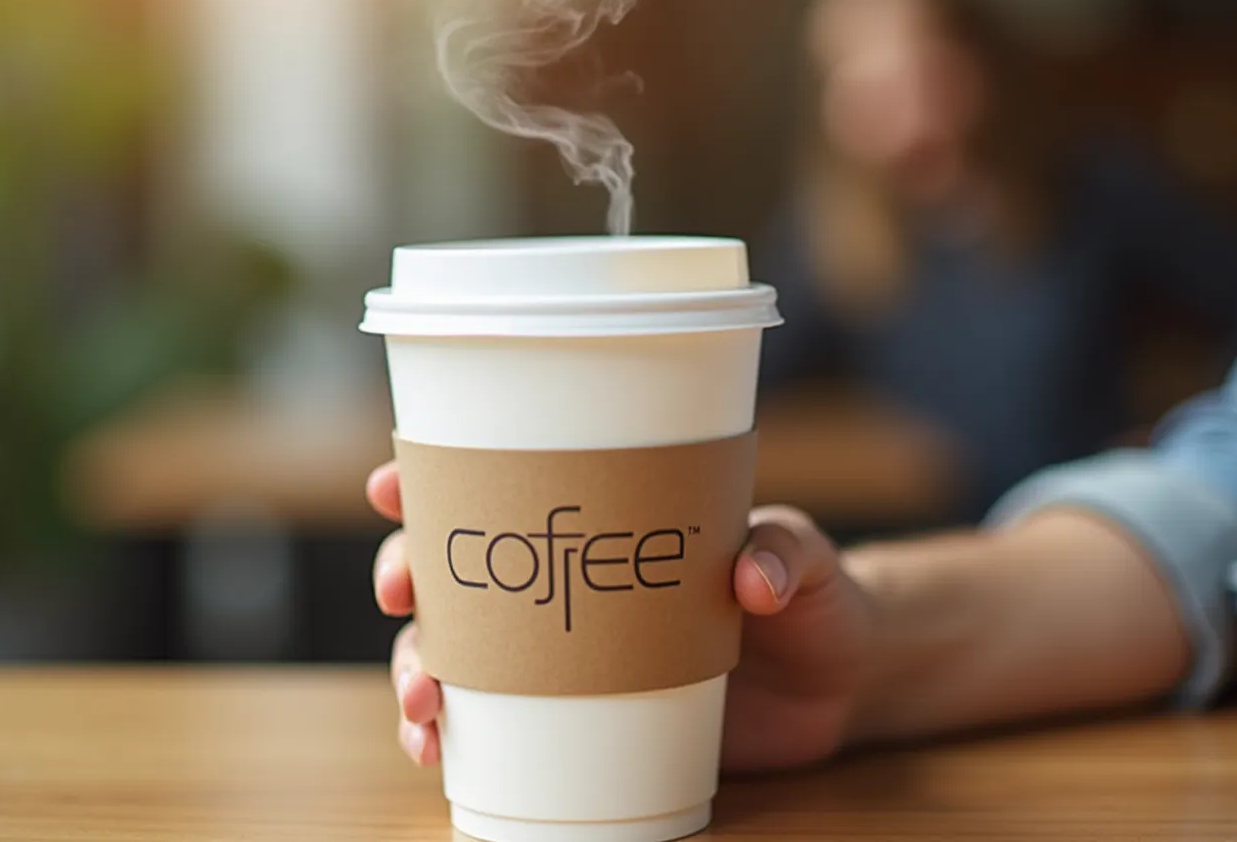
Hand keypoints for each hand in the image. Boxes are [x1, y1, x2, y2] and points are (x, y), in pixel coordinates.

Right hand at [368, 462, 879, 772]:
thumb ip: (785, 555)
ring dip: (415, 673)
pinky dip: (456, 743)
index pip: (502, 484)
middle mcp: (568, 587)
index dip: (434, 478)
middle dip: (404, 578)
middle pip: (453, 571)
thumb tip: (750, 579)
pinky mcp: (584, 721)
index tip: (393, 482)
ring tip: (422, 707)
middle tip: (399, 596)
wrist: (843, 683)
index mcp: (605, 524)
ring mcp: (569, 658)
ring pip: (457, 655)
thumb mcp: (809, 561)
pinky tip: (439, 757)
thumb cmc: (817, 597)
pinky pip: (499, 730)